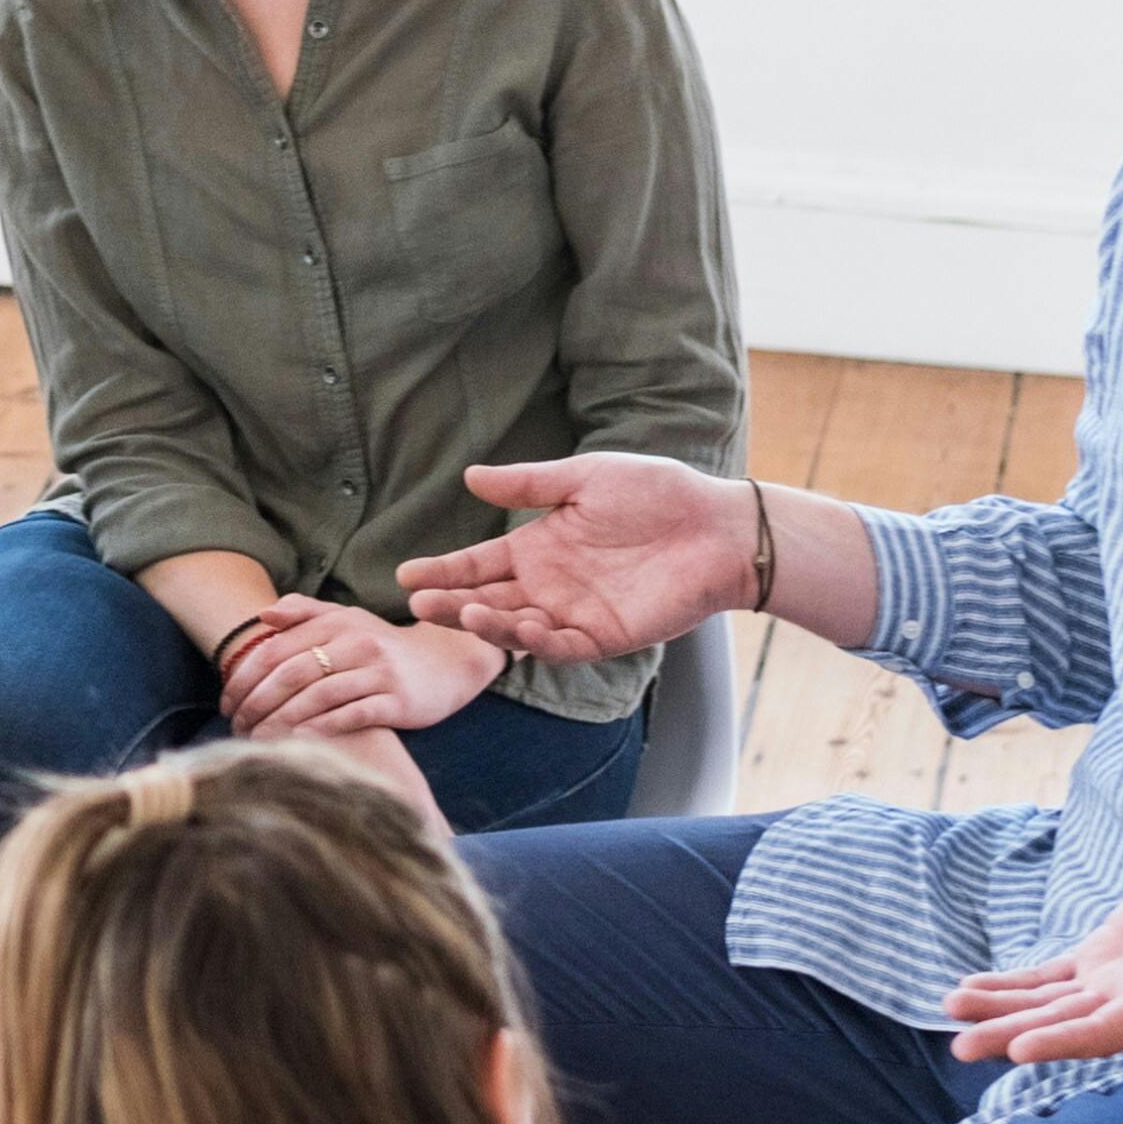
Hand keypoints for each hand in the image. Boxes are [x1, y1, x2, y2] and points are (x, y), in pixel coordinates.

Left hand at [216, 597, 504, 743]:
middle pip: (292, 672)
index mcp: (338, 622)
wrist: (446, 662)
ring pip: (318, 695)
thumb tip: (263, 614)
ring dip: (281, 720)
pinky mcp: (398, 701)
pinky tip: (298, 739)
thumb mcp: (348, 620)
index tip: (226, 702)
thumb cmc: (384, 646)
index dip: (245, 677)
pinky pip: (352, 714)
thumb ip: (305, 612)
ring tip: (258, 739)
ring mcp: (379, 672)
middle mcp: (357, 643)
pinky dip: (321, 727)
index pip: (277, 649)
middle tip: (236, 725)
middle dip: (256, 702)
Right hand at [395, 454, 745, 666]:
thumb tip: (470, 476)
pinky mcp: (605, 636)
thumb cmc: (657, 493)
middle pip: (487, 600)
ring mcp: (574, 614)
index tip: (405, 573)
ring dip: (489, 624)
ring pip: (517, 628)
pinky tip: (519, 627)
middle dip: (452, 603)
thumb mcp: (586, 477)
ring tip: (465, 611)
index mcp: (539, 548)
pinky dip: (537, 641)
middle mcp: (549, 586)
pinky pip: (562, 646)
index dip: (443, 570)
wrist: (717, 526)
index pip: (478, 564)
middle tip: (420, 602)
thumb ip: (529, 485)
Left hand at [942, 844, 1122, 1062]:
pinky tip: (972, 988)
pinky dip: (1011, 983)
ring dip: (999, 1009)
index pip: (1107, 1031)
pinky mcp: (1102, 955)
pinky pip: (1048, 976)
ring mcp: (1113, 979)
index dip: (1064, 1041)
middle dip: (1012, 1035)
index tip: (1019, 1049)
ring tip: (950, 1011)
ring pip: (1046, 1002)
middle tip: (960, 1047)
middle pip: (1063, 1024)